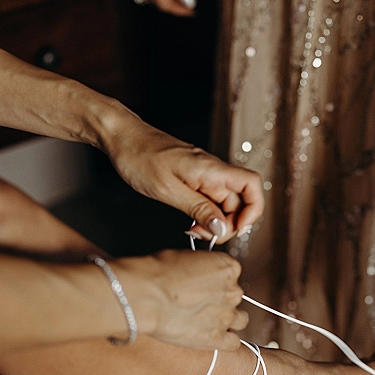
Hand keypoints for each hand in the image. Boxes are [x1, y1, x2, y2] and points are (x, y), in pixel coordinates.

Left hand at [103, 119, 263, 241]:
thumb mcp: (168, 190)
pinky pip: (209, 202)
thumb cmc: (140, 157)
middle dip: (228, 224)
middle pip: (239, 202)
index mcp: (211, 169)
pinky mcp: (194, 181)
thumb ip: (198, 209)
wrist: (121, 138)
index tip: (237, 228)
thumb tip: (222, 227)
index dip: (253, 209)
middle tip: (204, 236)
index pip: (251, 185)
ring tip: (193, 231)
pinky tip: (190, 223)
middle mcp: (212, 172)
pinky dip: (204, 216)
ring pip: (224, 205)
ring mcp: (204, 176)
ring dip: (214, 223)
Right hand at [115, 249, 247, 349]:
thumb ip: (200, 266)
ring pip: (240, 320)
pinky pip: (233, 343)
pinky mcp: (216, 339)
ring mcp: (226, 317)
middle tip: (200, 302)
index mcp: (228, 268)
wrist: (147, 297)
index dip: (216, 280)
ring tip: (209, 320)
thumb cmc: (159, 273)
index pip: (231, 274)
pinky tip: (214, 338)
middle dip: (220, 300)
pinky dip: (227, 341)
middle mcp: (232, 292)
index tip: (204, 283)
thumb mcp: (184, 255)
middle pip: (234, 297)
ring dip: (228, 320)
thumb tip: (196, 272)